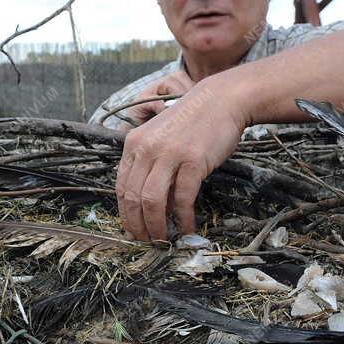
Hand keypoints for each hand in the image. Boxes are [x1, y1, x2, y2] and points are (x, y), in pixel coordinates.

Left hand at [116, 77, 248, 240]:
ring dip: (157, 226)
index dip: (125, 214)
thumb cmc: (192, 122)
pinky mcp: (192, 161)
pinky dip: (184, 218)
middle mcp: (147, 149)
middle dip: (138, 226)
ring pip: (152, 201)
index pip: (121, 187)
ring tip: (164, 240)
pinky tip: (188, 228)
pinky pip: (182, 199)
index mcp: (134, 144)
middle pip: (133, 198)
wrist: (221, 101)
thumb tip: (151, 205)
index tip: (132, 230)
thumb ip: (151, 166)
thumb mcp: (160, 138)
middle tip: (147, 241)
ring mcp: (169, 154)